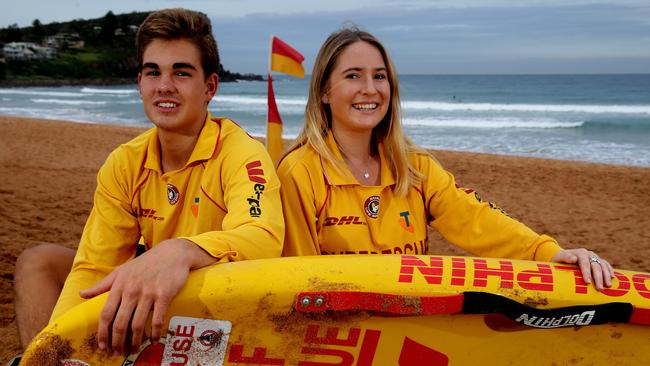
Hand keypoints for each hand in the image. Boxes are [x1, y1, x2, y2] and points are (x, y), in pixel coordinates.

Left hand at [79, 238, 212, 353]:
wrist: (172, 253)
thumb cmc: (145, 263)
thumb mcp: (121, 271)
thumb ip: (102, 285)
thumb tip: (81, 294)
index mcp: (119, 286)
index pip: (106, 314)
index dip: (102, 333)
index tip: (102, 345)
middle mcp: (132, 290)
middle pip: (120, 323)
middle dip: (117, 342)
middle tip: (117, 352)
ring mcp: (148, 293)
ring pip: (137, 324)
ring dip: (134, 341)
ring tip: (133, 349)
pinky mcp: (164, 295)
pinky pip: (157, 319)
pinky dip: (154, 333)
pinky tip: (153, 339)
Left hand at [551, 248, 614, 290]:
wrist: (564, 256)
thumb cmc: (560, 259)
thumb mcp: (559, 258)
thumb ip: (565, 257)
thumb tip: (573, 259)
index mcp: (580, 253)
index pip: (584, 263)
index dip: (587, 272)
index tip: (588, 282)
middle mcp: (589, 254)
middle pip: (595, 266)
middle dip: (598, 277)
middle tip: (599, 288)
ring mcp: (595, 257)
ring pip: (603, 266)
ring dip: (606, 276)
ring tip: (608, 286)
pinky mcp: (598, 261)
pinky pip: (606, 265)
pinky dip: (610, 271)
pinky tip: (613, 278)